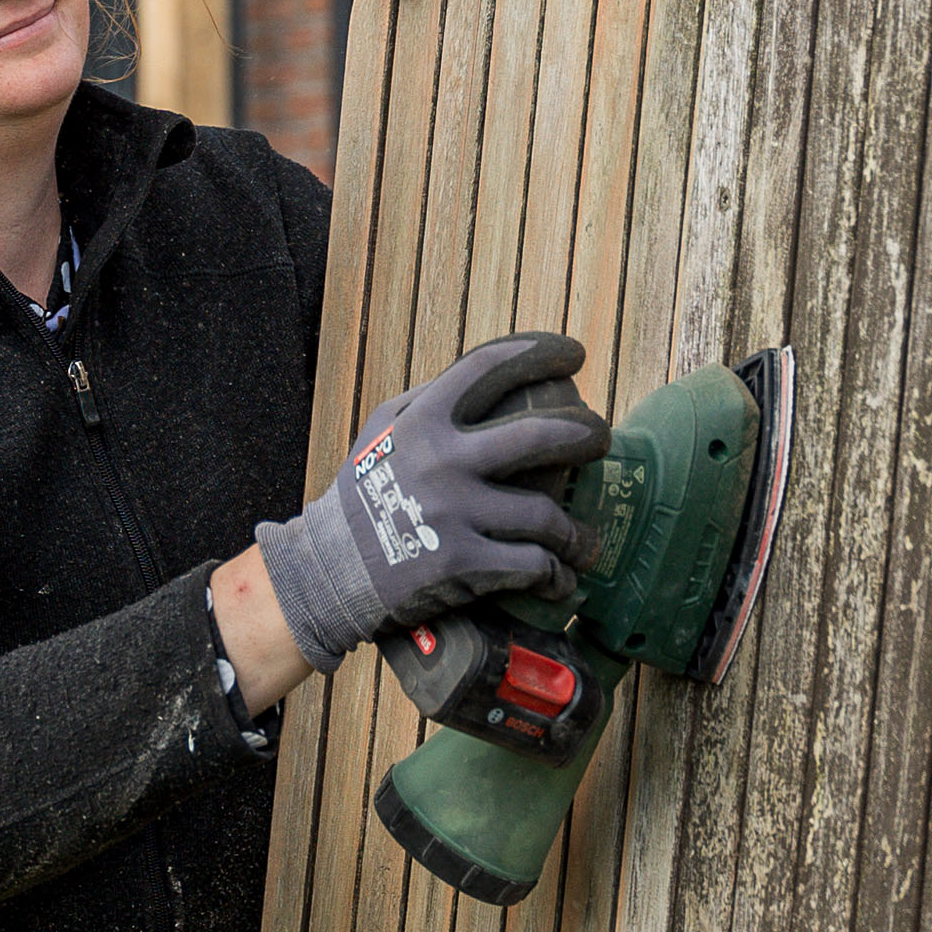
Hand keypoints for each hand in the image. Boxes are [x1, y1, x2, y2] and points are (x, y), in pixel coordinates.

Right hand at [252, 332, 611, 671]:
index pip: (491, 367)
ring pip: (546, 516)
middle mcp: (440, 460)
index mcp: (422, 420)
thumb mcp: (380, 434)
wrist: (328, 572)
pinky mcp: (461, 562)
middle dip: (586, 434)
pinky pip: (531, 565)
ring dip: (578, 534)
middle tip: (603, 439)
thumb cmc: (361, 497)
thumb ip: (428, 401)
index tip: (574, 356)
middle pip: (539, 435)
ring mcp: (453, 512)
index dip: (542, 353)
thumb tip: (490, 376)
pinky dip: (555, 575)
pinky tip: (562, 579)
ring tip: (587, 542)